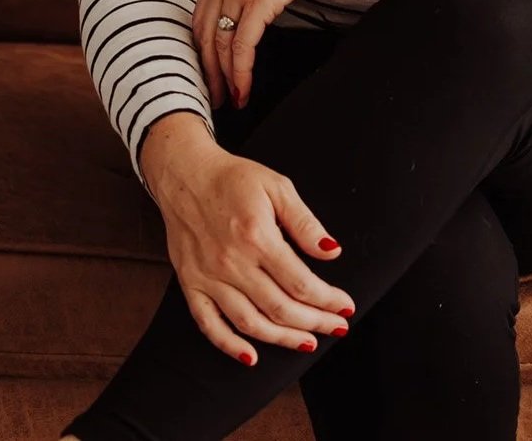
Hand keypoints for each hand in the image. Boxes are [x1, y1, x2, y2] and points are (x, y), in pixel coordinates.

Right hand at [155, 145, 355, 366]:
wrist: (186, 175)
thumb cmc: (234, 179)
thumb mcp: (277, 187)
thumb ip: (305, 223)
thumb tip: (331, 251)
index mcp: (258, 237)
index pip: (301, 282)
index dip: (327, 300)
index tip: (345, 307)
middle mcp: (233, 263)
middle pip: (280, 307)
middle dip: (314, 323)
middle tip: (337, 328)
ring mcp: (209, 277)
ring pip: (250, 323)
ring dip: (282, 339)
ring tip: (307, 343)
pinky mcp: (191, 284)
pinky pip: (209, 325)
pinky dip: (230, 346)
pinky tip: (251, 357)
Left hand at [193, 0, 343, 111]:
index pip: (200, 16)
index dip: (202, 47)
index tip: (209, 67)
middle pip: (203, 35)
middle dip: (207, 69)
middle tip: (214, 94)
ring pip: (220, 45)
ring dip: (224, 78)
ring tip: (231, 100)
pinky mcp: (259, 1)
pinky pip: (242, 46)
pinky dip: (242, 73)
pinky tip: (245, 89)